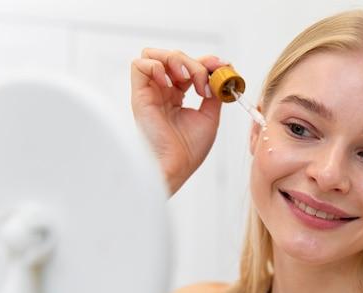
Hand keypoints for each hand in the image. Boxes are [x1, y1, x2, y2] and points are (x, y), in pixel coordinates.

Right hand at [131, 48, 228, 193]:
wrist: (176, 166)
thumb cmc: (188, 150)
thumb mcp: (210, 117)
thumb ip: (214, 93)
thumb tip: (223, 72)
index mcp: (177, 97)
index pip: (188, 66)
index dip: (206, 62)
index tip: (223, 66)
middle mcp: (162, 92)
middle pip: (174, 57)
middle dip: (195, 63)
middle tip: (205, 83)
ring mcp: (150, 92)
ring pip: (154, 55)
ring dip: (176, 60)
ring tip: (188, 80)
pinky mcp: (139, 95)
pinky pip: (139, 65)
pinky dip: (157, 66)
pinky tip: (171, 85)